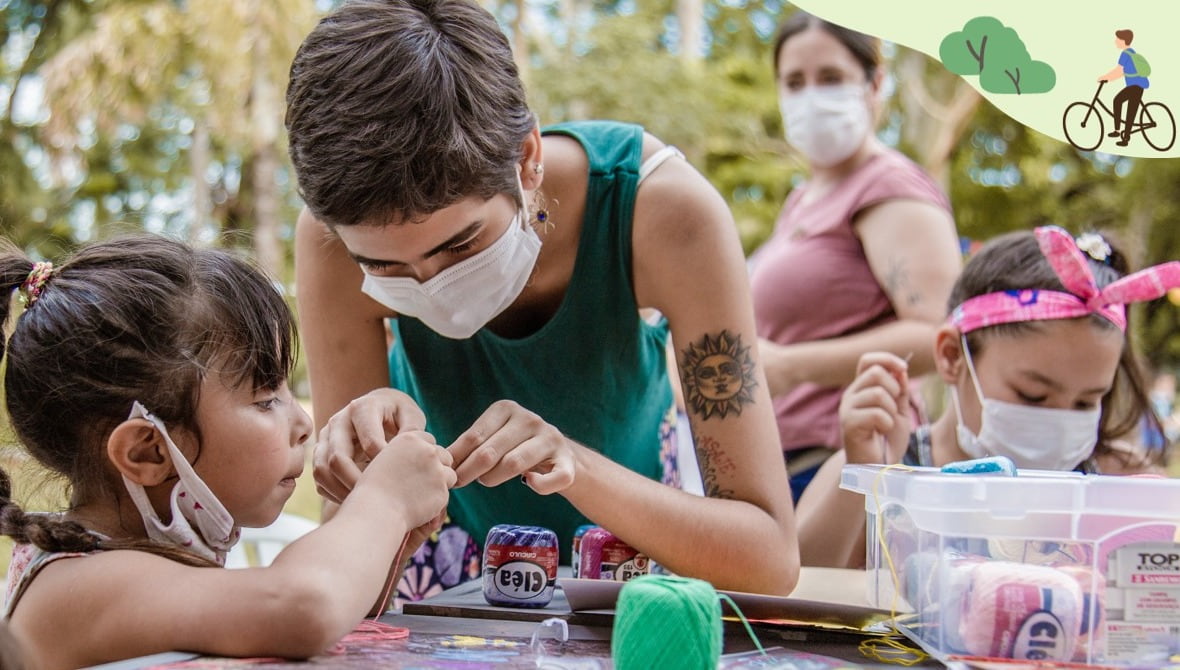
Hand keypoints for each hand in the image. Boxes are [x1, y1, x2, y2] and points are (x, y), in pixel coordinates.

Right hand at [313, 388, 427, 503]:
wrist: (380, 408)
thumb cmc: (398, 414)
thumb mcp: (411, 415)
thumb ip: (413, 431)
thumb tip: (408, 452)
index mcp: (363, 408)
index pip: (370, 443)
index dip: (385, 464)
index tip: (401, 479)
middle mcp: (338, 421)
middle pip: (338, 457)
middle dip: (358, 483)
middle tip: (380, 499)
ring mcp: (325, 438)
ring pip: (322, 470)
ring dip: (342, 491)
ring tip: (367, 503)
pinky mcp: (320, 453)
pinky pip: (320, 479)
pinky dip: (334, 494)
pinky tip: (357, 500)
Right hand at [364, 430, 456, 528]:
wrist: (376, 511)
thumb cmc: (373, 489)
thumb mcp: (384, 460)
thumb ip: (406, 454)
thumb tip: (422, 457)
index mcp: (410, 439)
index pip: (429, 440)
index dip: (424, 454)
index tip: (415, 466)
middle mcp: (427, 451)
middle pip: (444, 456)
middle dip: (437, 467)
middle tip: (421, 483)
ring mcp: (437, 471)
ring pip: (450, 474)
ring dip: (440, 484)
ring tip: (419, 495)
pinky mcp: (443, 490)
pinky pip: (446, 494)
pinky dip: (436, 501)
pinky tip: (419, 505)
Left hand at [447, 400, 575, 494]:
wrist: (559, 454)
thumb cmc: (514, 446)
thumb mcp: (493, 435)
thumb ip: (472, 443)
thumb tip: (440, 458)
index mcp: (507, 408)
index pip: (474, 436)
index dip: (457, 458)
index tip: (446, 472)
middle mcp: (530, 419)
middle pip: (490, 452)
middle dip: (469, 472)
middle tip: (458, 484)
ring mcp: (551, 439)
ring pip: (514, 464)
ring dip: (493, 479)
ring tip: (486, 481)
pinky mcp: (567, 461)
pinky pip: (551, 479)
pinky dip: (539, 486)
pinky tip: (528, 483)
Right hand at [838, 352, 910, 464]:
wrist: (876, 467)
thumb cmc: (886, 440)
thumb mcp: (899, 411)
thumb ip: (900, 390)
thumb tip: (901, 370)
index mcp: (861, 389)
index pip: (867, 360)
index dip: (887, 359)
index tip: (904, 368)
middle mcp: (851, 395)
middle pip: (876, 372)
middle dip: (894, 388)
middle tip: (894, 408)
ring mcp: (847, 409)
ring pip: (879, 393)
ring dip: (892, 410)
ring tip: (887, 424)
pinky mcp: (848, 424)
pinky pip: (877, 414)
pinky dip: (887, 423)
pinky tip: (881, 432)